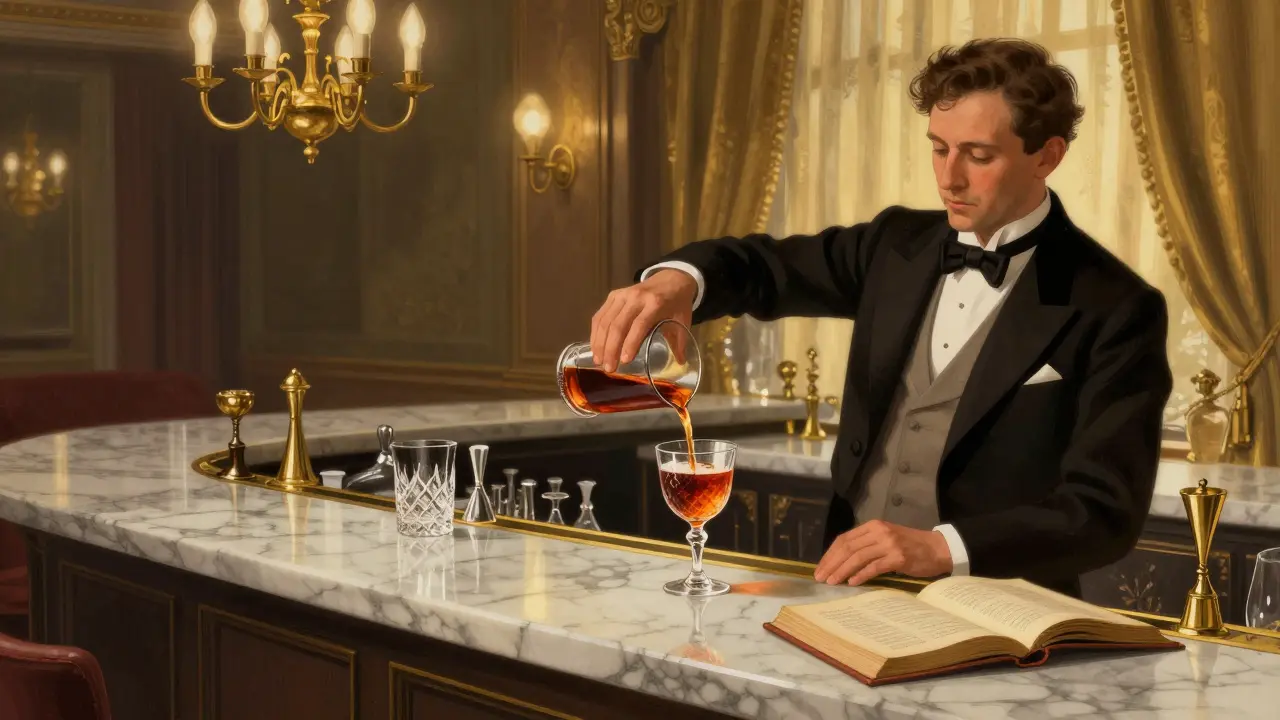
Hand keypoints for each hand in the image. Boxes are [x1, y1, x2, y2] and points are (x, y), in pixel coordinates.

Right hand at [590, 269, 697, 371]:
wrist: (671, 278)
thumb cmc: (677, 303)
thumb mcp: (683, 320)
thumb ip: (680, 342)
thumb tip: (680, 363)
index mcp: (655, 303)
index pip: (639, 325)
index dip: (630, 343)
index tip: (624, 361)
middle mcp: (636, 297)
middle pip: (618, 325)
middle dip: (611, 349)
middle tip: (609, 368)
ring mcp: (622, 295)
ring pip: (605, 321)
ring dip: (600, 343)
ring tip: (599, 361)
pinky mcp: (613, 295)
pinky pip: (600, 316)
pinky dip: (596, 332)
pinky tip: (596, 347)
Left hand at [813, 520, 952, 585]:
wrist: (938, 548)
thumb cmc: (910, 546)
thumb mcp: (885, 539)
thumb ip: (866, 546)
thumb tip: (841, 562)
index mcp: (873, 526)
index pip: (844, 539)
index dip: (830, 554)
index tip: (820, 568)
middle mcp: (879, 532)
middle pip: (848, 548)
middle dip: (831, 563)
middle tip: (820, 578)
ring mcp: (889, 544)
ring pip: (857, 557)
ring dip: (842, 571)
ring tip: (832, 582)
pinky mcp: (898, 558)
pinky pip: (874, 567)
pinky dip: (860, 575)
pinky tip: (852, 583)